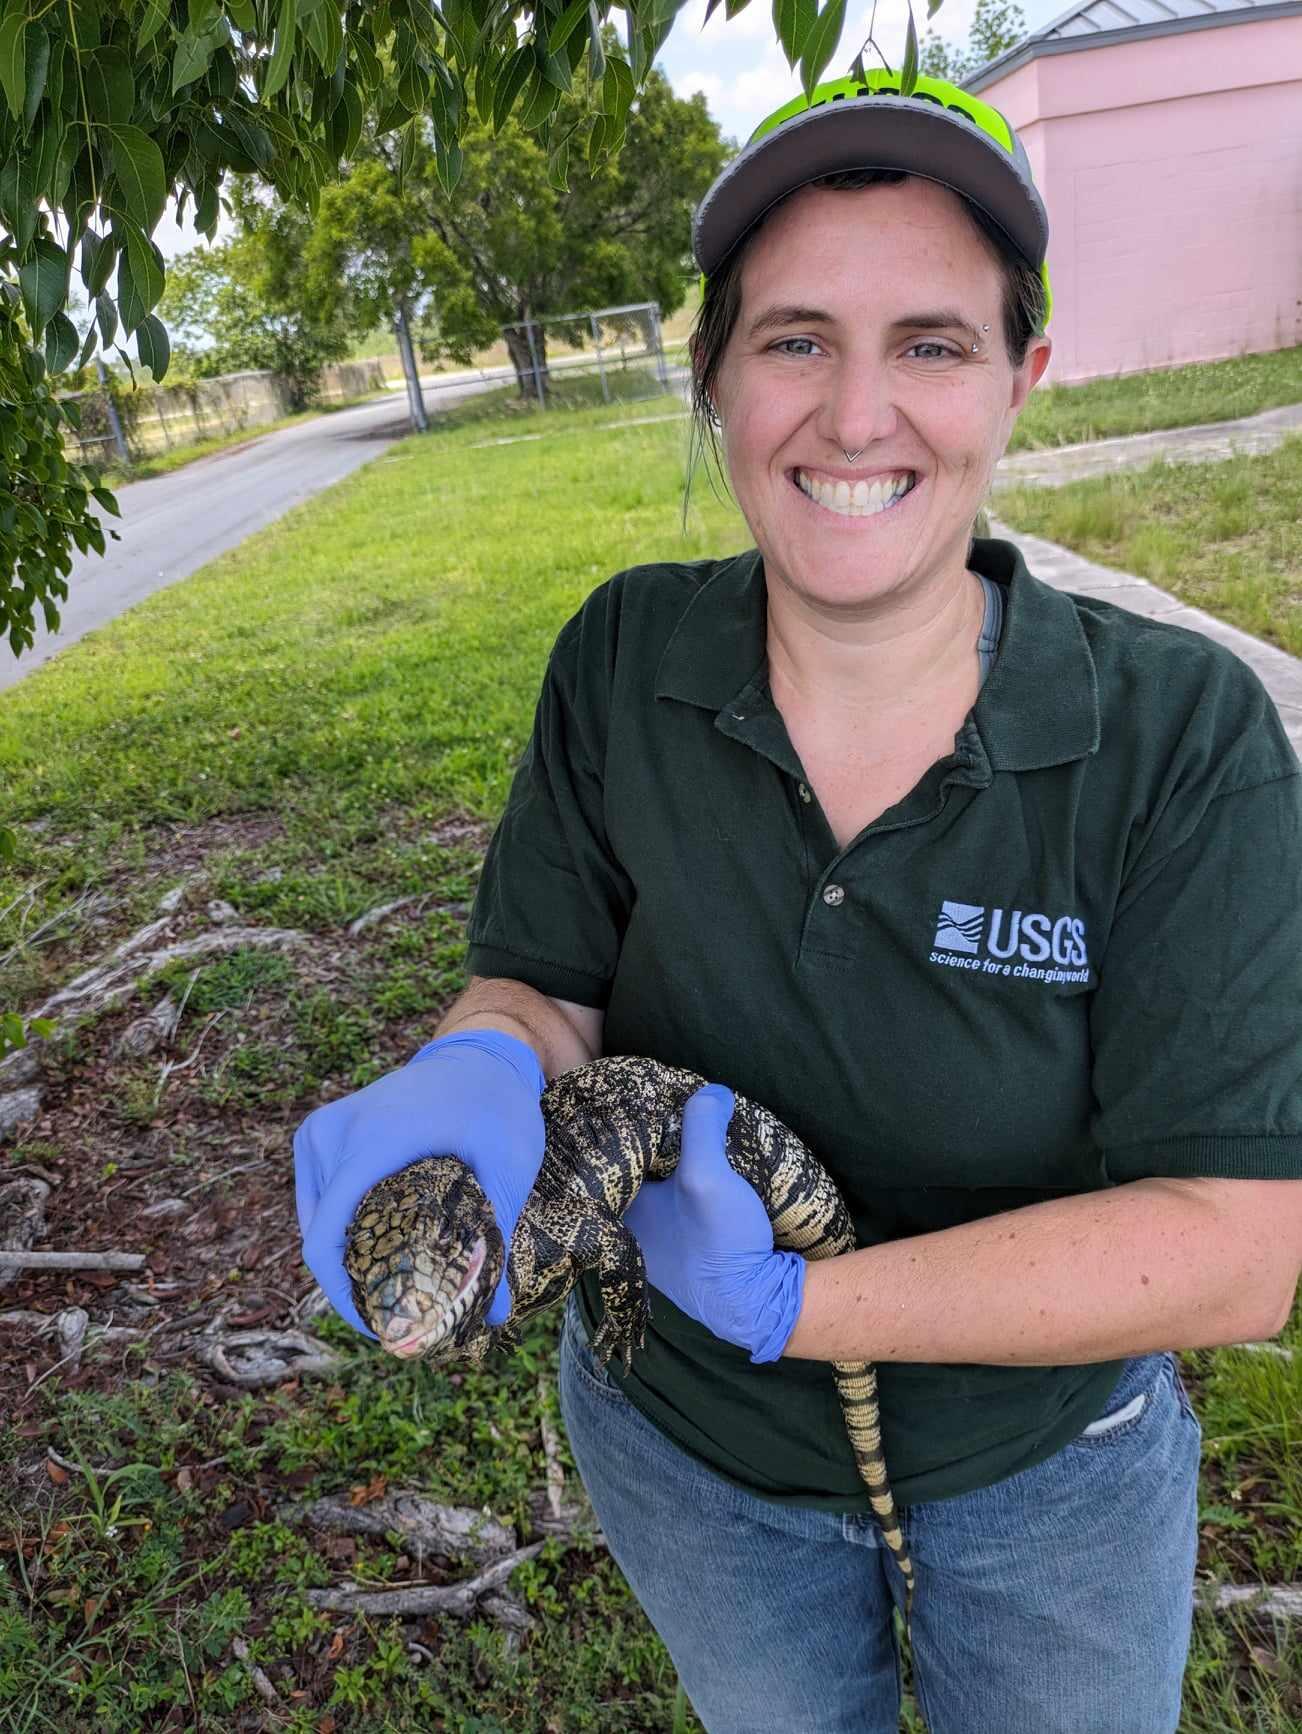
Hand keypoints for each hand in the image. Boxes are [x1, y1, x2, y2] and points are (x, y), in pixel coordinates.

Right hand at [294, 1030, 545, 1336]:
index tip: (382, 1328)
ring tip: (397, 1288)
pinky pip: (319, 1200)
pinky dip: (344, 1230)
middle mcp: (333, 1132)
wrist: (479, 1054)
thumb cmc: (495, 1106)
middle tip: (402, 1317)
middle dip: (355, 1284)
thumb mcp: (508, 1166)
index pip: (327, 1234)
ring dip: (348, 1257)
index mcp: (373, 1138)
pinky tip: (383, 1252)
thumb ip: (497, 1237)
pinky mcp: (321, 1134)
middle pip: (323, 1233)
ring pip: (317, 1220)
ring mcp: (321, 1131)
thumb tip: (494, 1315)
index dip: (345, 1294)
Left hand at [622, 1084, 804, 1363]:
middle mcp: (628, 1233)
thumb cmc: (718, 1244)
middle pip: (628, 1176)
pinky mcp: (684, 1252)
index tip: (626, 1101)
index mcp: (617, 1216)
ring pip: (651, 1192)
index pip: (603, 1163)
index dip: (614, 1131)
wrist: (757, 1302)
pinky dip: (679, 1188)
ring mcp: (656, 1245)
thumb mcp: (708, 1176)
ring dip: (662, 1167)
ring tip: (675, 1131)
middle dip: (640, 1146)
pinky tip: (694, 1170)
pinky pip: (672, 1208)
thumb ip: (701, 1127)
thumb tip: (711, 1091)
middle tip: (656, 1110)